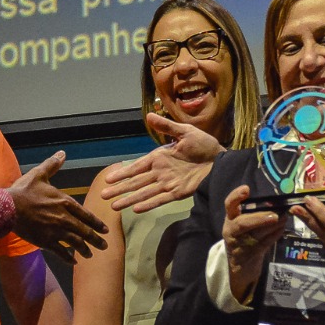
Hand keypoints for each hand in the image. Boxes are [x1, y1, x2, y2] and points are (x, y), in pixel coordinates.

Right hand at [10, 151, 108, 262]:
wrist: (8, 208)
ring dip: (85, 249)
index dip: (96, 223)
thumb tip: (62, 153)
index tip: (105, 230)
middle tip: (104, 246)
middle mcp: (64, 218)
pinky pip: (61, 252)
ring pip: (75, 243)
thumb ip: (52, 165)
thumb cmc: (23, 190)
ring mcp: (55, 231)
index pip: (86, 215)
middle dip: (96, 239)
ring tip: (91, 255)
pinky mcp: (45, 242)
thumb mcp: (39, 174)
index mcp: (64, 202)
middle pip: (84, 231)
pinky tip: (73, 262)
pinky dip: (68, 258)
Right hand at [99, 113, 221, 212]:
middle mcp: (160, 172)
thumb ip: (167, 127)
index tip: (108, 179)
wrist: (221, 160)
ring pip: (144, 193)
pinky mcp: (178, 193)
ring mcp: (168, 183)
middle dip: (119, 189)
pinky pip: (160, 199)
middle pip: (135, 182)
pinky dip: (149, 204)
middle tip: (103, 196)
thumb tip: (149, 115)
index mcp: (159, 157)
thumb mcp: (185, 132)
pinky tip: (136, 209)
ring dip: (129, 199)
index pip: (136, 166)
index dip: (122, 173)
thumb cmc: (204, 144)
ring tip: (114, 206)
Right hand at [221, 185, 282, 302]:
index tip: (246, 189)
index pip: (229, 205)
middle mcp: (232, 231)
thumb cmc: (243, 237)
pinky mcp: (251, 255)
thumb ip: (253, 213)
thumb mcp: (242, 224)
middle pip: (242, 223)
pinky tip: (282, 227)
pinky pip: (265, 243)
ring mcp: (241, 245)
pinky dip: (275, 234)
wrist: (240, 265)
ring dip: (273, 226)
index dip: (236, 196)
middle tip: (274, 215)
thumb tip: (275, 202)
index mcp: (230, 219)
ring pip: (256, 235)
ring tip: (284, 217)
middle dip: (259, 218)